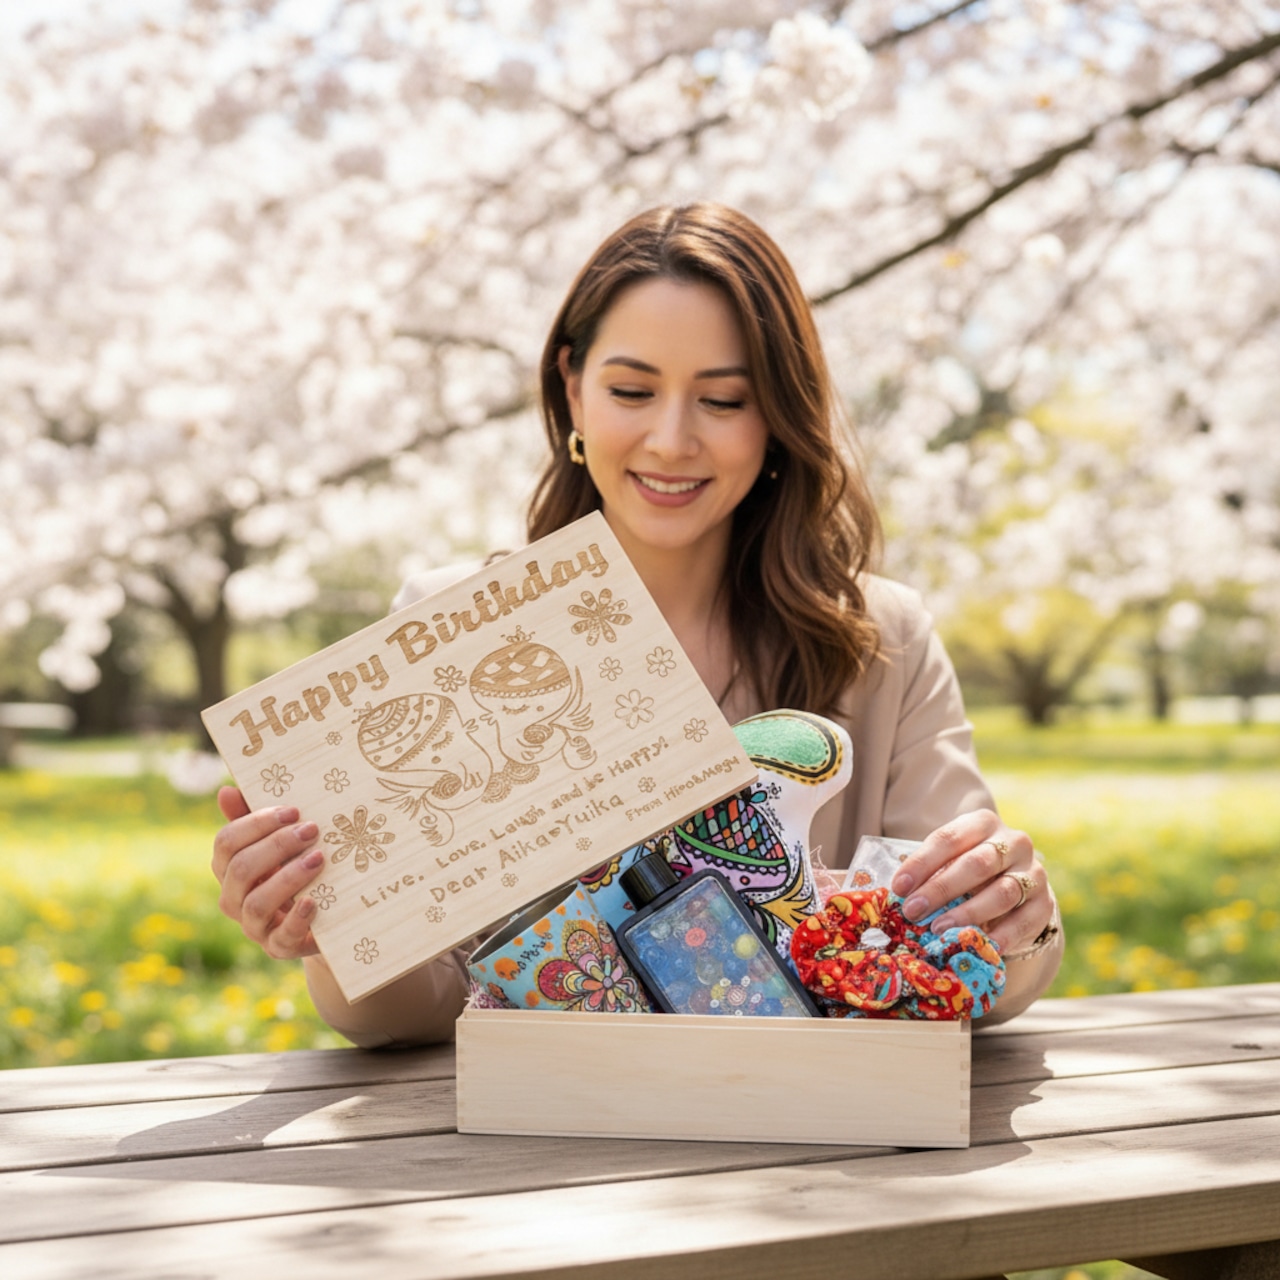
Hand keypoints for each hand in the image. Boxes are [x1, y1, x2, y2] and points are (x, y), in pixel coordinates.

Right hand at [211, 786, 323, 959]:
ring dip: (288, 878)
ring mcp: (254, 926)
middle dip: (276, 846)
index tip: (294, 810)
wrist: (323, 918)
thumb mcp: (280, 843)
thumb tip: (227, 790)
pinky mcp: (279, 947)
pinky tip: (313, 901)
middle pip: (240, 869)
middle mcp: (234, 898)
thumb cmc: (296, 869)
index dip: (257, 824)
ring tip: (318, 859)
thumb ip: (255, 819)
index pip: (227, 842)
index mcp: (229, 868)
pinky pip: (281, 938)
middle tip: (312, 830)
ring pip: (257, 903)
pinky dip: (297, 919)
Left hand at [889, 808, 1052, 954]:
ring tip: (940, 929)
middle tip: (914, 911)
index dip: (921, 863)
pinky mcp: (1044, 902)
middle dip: (941, 889)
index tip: (898, 888)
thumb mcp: (949, 861)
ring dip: (968, 913)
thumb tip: (899, 895)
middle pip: (977, 864)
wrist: (1014, 885)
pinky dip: (1002, 935)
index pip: (949, 839)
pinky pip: (1025, 920)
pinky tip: (981, 945)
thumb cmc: (968, 870)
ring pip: (1002, 892)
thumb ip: (929, 873)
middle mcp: (1014, 842)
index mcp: (983, 823)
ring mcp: (1033, 872)